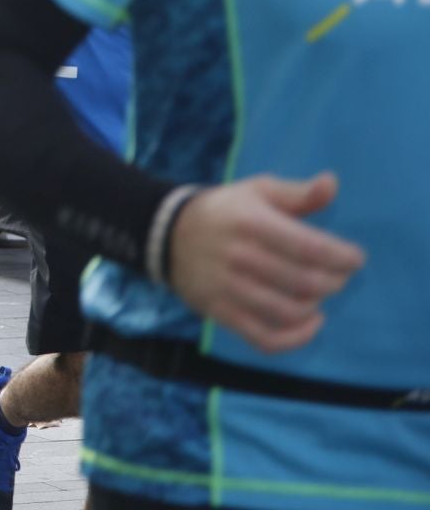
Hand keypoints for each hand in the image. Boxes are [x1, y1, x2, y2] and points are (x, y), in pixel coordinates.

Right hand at [168, 173, 365, 353]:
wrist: (166, 233)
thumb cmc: (224, 210)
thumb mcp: (256, 191)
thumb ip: (297, 192)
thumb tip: (332, 184)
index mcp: (251, 222)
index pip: (310, 248)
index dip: (342, 257)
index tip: (355, 258)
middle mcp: (239, 256)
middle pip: (305, 282)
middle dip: (334, 281)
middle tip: (338, 275)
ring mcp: (227, 288)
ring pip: (289, 311)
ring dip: (316, 306)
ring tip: (319, 294)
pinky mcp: (220, 311)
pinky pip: (265, 337)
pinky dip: (296, 338)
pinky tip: (310, 324)